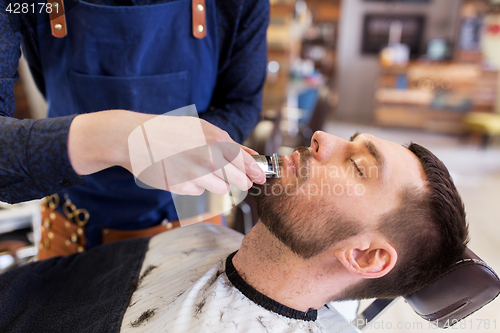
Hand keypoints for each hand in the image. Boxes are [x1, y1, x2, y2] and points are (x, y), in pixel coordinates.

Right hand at [128, 115, 265, 194]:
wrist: (134, 138)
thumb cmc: (171, 130)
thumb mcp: (202, 128)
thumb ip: (230, 142)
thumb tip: (253, 155)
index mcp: (215, 140)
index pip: (245, 163)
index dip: (255, 172)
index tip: (259, 178)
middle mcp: (207, 159)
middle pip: (237, 180)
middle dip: (240, 181)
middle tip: (240, 180)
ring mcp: (194, 175)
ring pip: (220, 188)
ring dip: (216, 182)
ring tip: (201, 168)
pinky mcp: (180, 188)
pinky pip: (198, 191)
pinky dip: (194, 185)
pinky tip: (182, 172)